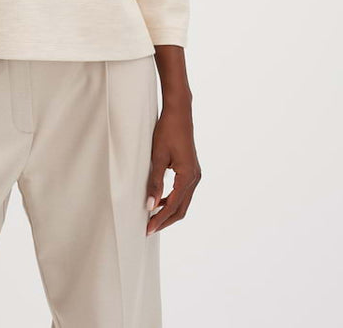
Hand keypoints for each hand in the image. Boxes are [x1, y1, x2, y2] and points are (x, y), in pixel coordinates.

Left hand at [145, 98, 200, 234]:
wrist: (179, 113)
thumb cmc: (167, 131)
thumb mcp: (158, 156)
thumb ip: (155, 182)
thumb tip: (150, 206)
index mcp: (188, 176)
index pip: (173, 206)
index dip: (160, 219)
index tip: (147, 229)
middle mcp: (195, 178)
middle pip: (181, 209)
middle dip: (165, 220)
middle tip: (149, 229)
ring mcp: (195, 174)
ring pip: (183, 202)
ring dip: (169, 211)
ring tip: (152, 218)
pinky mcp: (192, 170)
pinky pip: (184, 192)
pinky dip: (173, 200)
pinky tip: (160, 201)